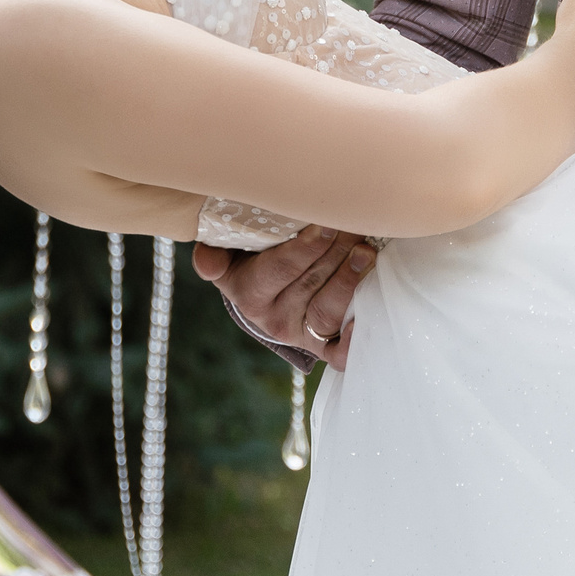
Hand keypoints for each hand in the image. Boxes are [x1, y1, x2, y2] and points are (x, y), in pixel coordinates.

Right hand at [191, 228, 377, 369]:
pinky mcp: (323, 348)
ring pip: (328, 312)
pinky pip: (339, 352)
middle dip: (336, 251)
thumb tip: (206, 263)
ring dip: (350, 280)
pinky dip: (355, 339)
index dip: (304, 247)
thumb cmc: (249, 261)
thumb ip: (214, 254)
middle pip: (310, 284)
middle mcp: (275, 319)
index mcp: (249, 293)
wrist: (262, 299)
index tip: (326, 223)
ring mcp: (301, 335)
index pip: (279, 269)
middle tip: (355, 224)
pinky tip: (367, 318)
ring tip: (365, 252)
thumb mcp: (226, 255)